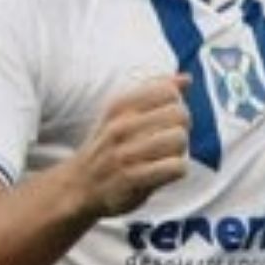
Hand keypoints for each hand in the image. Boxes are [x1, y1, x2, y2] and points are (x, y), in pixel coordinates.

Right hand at [67, 75, 190, 217]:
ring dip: (179, 151)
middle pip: (180, 114)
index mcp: (119, 106)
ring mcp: (123, 154)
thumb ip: (155, 94)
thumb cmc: (108, 147)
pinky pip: (176, 167)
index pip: (168, 91)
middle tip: (167, 142)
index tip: (165, 120)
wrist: (78, 186)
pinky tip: (164, 173)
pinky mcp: (131, 179)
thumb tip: (186, 78)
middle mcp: (119, 127)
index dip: (177, 105)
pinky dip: (177, 170)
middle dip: (182, 128)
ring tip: (163, 158)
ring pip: (179, 139)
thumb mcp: (123, 115)